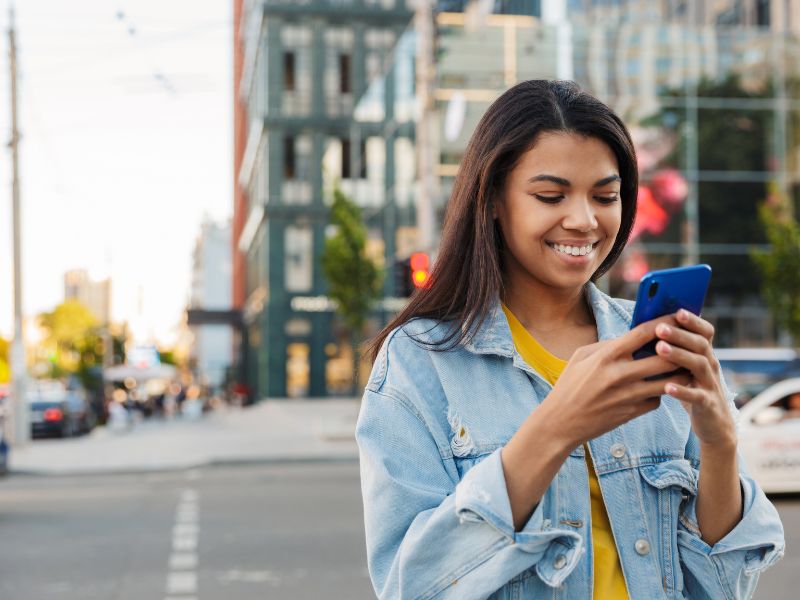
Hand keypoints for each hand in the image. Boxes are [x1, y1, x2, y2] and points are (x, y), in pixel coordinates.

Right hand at [541, 315, 691, 447]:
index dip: (664, 322)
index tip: (677, 317)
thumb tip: (632, 337)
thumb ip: (607, 345)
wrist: (560, 422)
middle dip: (680, 350)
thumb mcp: (580, 357)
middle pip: (665, 358)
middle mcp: (619, 374)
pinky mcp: (632, 413)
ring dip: (678, 373)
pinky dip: (660, 393)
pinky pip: (657, 399)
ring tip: (683, 366)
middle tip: (687, 344)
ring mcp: (628, 395)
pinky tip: (658, 388)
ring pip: (669, 382)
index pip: (643, 333)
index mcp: (606, 356)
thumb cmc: (569, 386)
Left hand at [654, 309, 736, 448]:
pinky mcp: (707, 404)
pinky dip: (683, 390)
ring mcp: (710, 384)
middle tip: (660, 327)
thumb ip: (673, 350)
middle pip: (700, 344)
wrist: (715, 425)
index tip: (677, 310)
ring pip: (699, 365)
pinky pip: (696, 396)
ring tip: (660, 349)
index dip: (694, 321)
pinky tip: (667, 386)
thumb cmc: (691, 388)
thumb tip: (645, 328)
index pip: (705, 332)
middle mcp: (711, 365)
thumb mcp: (684, 368)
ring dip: (679, 355)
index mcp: (704, 354)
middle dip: (680, 334)